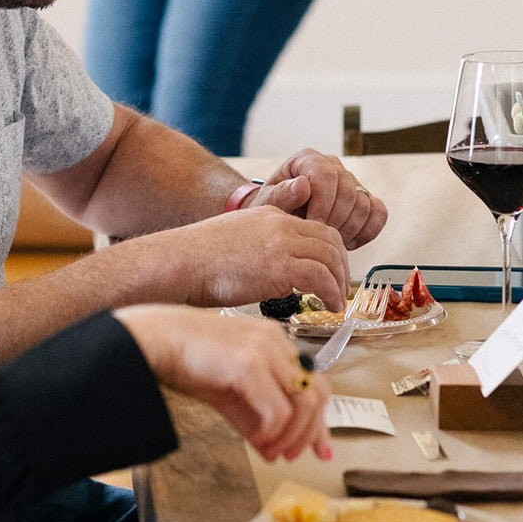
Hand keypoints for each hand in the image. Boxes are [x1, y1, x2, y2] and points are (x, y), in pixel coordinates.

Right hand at [120, 305, 332, 462]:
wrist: (154, 340)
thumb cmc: (185, 359)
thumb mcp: (228, 391)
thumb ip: (254, 417)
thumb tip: (272, 449)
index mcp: (274, 340)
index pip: (313, 381)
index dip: (319, 419)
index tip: (319, 449)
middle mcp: (275, 341)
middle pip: (316, 392)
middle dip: (310, 432)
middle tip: (293, 456)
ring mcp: (264, 350)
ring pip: (304, 403)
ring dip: (292, 436)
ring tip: (273, 453)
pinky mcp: (249, 364)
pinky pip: (277, 411)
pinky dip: (273, 433)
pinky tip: (258, 443)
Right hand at [153, 205, 349, 310]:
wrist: (181, 263)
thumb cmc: (199, 261)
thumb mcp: (236, 240)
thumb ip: (261, 247)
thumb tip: (272, 272)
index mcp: (271, 215)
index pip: (316, 228)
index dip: (331, 252)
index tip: (331, 273)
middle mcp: (280, 224)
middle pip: (331, 240)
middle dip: (341, 266)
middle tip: (340, 288)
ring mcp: (281, 243)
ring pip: (330, 257)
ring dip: (339, 283)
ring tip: (336, 303)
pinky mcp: (280, 266)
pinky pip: (321, 278)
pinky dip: (331, 293)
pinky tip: (328, 306)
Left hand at [247, 149, 387, 248]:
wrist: (283, 221)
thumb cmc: (274, 209)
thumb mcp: (269, 202)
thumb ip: (282, 194)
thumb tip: (303, 185)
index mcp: (308, 159)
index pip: (325, 175)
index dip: (321, 203)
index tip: (312, 224)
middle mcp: (333, 165)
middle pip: (348, 191)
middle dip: (334, 220)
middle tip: (320, 236)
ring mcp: (351, 181)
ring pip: (364, 204)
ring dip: (348, 229)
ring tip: (329, 240)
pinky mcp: (365, 198)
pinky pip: (379, 214)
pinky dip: (367, 232)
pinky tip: (348, 241)